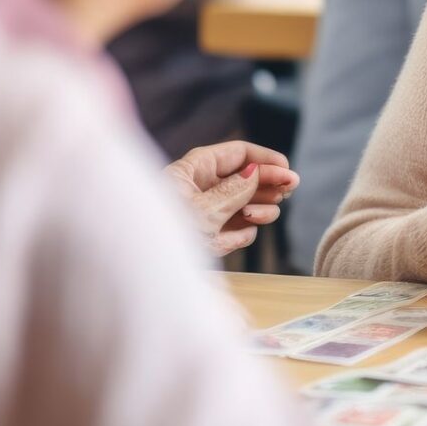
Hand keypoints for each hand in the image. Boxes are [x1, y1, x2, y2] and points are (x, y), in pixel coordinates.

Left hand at [165, 141, 298, 257]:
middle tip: (289, 190)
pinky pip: (238, 230)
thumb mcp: (201, 210)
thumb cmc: (158, 234)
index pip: (238, 154)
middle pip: (247, 178)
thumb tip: (256, 171)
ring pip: (247, 204)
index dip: (265, 159)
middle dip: (267, 185)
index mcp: (193, 170)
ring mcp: (208, 213)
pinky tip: (233, 238)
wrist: (137, 272)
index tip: (288, 169)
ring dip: (258, 211)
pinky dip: (240, 234)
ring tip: (256, 217)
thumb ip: (234, 190)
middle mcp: (202, 188)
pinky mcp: (210, 237)